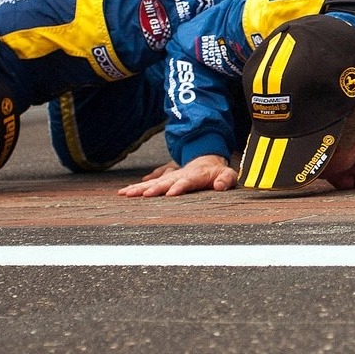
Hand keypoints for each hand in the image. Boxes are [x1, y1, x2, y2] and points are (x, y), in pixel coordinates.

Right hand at [117, 154, 236, 196]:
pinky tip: (128, 190)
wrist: (207, 158)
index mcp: (196, 175)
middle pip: (165, 182)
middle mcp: (180, 174)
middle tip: (141, 195)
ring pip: (154, 181)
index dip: (179, 187)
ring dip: (141, 187)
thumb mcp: (228, 175)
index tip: (170, 194)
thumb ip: (226, 180)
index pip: (187, 181)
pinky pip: (152, 179)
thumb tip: (219, 186)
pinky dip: (141, 184)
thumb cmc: (217, 171)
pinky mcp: (166, 176)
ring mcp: (172, 175)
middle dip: (153, 189)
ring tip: (126, 193)